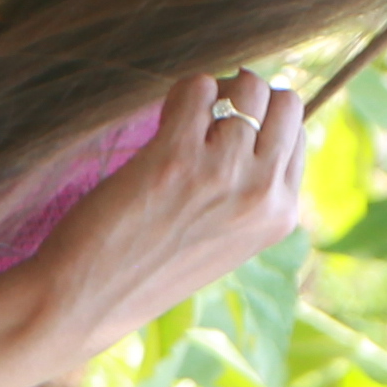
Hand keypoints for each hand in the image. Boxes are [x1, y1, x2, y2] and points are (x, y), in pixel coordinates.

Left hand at [19, 68, 314, 353]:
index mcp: (280, 216)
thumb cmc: (149, 267)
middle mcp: (262, 193)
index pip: (296, 134)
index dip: (261, 122)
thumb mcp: (224, 239)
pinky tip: (162, 123)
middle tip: (208, 117)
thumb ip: (248, 191)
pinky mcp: (177, 156)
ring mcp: (224, 172)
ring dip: (212, 93)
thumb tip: (252, 122)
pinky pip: (199, 87)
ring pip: (246, 87)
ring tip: (182, 122)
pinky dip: (182, 93)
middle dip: (247, 96)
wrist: (90, 298)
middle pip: (284, 102)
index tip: (225, 134)